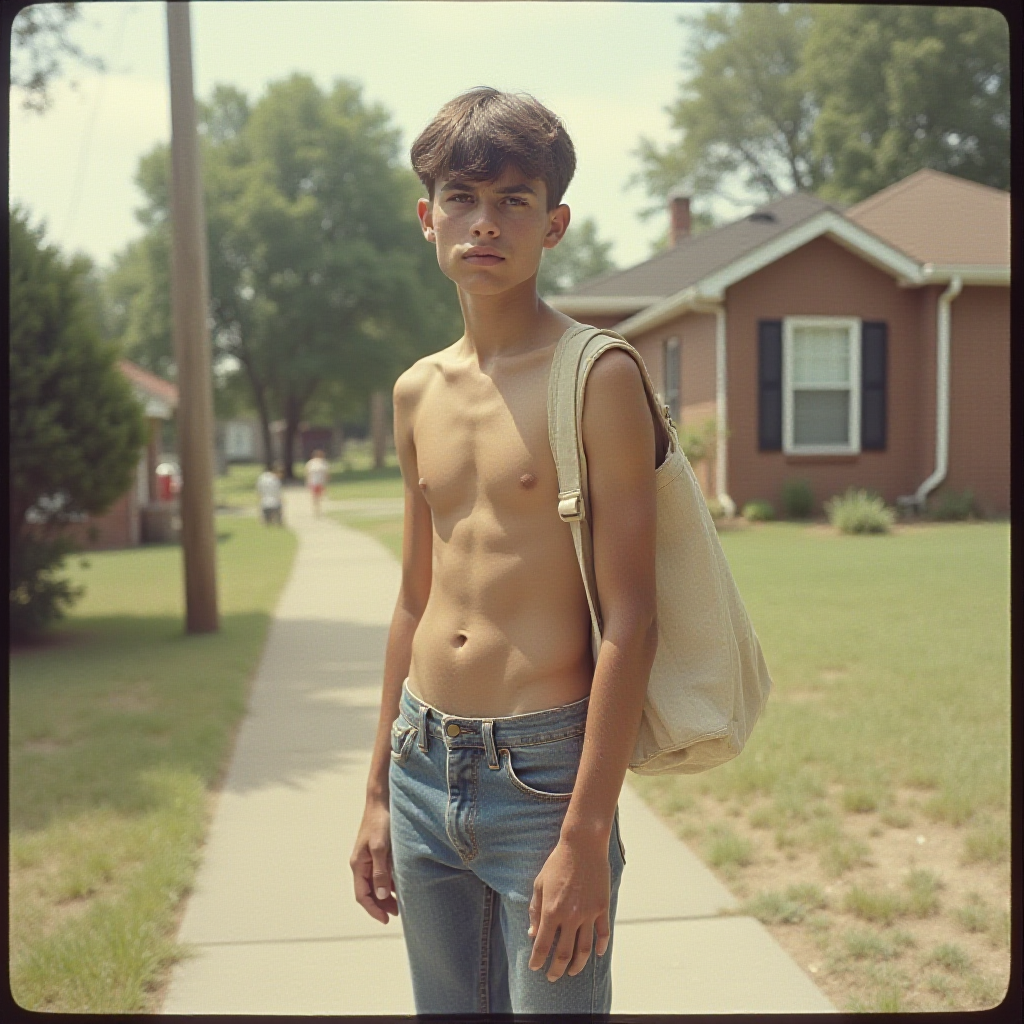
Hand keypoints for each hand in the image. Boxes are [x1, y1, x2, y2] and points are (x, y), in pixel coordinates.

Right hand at [349, 798, 398, 923]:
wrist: (382, 800)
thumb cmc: (381, 822)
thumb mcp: (381, 848)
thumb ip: (381, 872)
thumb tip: (382, 895)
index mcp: (358, 865)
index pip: (362, 895)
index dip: (373, 909)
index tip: (386, 920)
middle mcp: (361, 864)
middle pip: (368, 892)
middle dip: (381, 905)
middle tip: (397, 914)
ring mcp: (369, 858)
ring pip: (375, 883)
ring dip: (386, 895)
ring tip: (400, 904)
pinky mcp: (378, 851)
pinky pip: (381, 873)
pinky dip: (390, 882)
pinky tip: (401, 885)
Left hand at [527, 834, 610, 981]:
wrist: (582, 846)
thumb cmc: (557, 863)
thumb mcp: (539, 884)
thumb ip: (535, 911)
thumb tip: (533, 934)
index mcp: (551, 911)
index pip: (543, 945)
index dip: (537, 960)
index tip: (534, 967)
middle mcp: (570, 916)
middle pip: (564, 953)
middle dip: (556, 969)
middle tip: (552, 976)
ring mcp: (588, 913)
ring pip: (584, 949)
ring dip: (577, 964)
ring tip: (571, 971)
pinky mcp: (602, 907)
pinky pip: (603, 933)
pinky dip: (600, 947)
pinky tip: (596, 954)